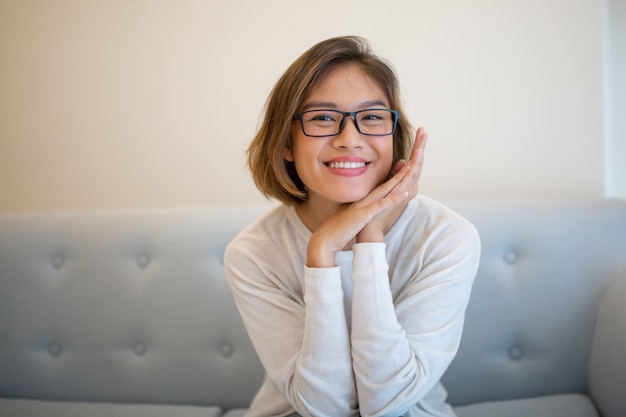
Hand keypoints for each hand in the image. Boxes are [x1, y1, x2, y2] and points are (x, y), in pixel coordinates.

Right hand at [306, 127, 427, 266]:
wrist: (327, 238)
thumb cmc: (340, 228)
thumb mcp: (354, 214)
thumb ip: (361, 207)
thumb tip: (365, 204)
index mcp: (365, 199)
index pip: (385, 184)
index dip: (397, 174)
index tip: (409, 163)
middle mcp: (366, 199)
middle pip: (388, 182)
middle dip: (402, 170)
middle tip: (413, 154)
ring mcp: (365, 205)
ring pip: (386, 189)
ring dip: (399, 178)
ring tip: (412, 166)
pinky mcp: (364, 215)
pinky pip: (380, 205)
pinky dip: (393, 199)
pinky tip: (404, 193)